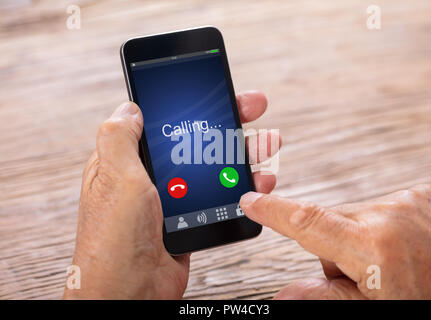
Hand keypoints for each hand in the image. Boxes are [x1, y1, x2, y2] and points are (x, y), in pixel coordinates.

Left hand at [63, 91, 280, 298]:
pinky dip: (242, 185)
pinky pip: (221, 194)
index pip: (166, 121)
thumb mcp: (115, 177)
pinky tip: (258, 180)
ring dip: (242, 152)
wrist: (130, 291)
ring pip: (214, 166)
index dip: (193, 103)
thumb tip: (130, 106)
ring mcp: (175, 197)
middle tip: (253, 107)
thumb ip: (120, 137)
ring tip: (267, 143)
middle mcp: (154, 176)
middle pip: (197, 140)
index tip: (218, 90)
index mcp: (131, 160)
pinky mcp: (193, 217)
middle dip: (227, 121)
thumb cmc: (114, 238)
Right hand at [240, 184, 430, 298]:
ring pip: (358, 215)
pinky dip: (386, 226)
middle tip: (366, 277)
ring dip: (362, 237)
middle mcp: (390, 213)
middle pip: (332, 223)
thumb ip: (326, 299)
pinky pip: (385, 206)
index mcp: (374, 247)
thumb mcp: (378, 311)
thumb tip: (284, 296)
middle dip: (336, 248)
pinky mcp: (425, 193)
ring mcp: (410, 199)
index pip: (307, 223)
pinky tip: (407, 247)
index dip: (273, 212)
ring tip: (393, 264)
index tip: (251, 202)